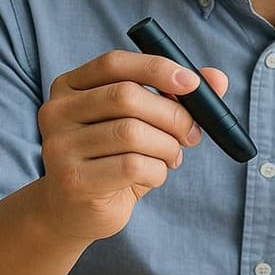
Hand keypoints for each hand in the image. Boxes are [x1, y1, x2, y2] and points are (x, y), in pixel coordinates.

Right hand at [37, 50, 227, 243]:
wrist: (76, 210)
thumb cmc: (113, 158)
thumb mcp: (143, 122)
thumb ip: (176, 97)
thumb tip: (217, 78)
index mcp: (71, 86)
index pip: (114, 63)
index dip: (156, 68)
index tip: (192, 83)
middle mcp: (56, 111)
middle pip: (126, 96)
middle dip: (172, 114)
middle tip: (192, 133)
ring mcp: (59, 146)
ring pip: (132, 132)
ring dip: (166, 146)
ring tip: (171, 156)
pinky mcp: (73, 179)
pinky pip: (132, 166)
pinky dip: (157, 171)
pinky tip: (153, 175)